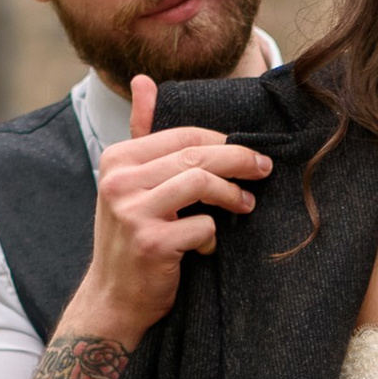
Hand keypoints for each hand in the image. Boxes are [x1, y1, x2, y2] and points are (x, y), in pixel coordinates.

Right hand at [62, 75, 272, 350]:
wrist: (113, 298)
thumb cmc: (131, 237)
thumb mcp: (130, 183)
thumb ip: (142, 132)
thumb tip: (143, 80)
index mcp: (117, 159)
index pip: (182, 135)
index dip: (222, 142)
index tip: (249, 153)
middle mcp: (119, 181)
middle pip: (195, 156)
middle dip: (238, 160)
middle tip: (264, 170)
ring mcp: (133, 212)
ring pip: (200, 183)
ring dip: (232, 194)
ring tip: (246, 205)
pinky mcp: (151, 243)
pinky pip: (202, 226)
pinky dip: (212, 236)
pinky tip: (206, 246)